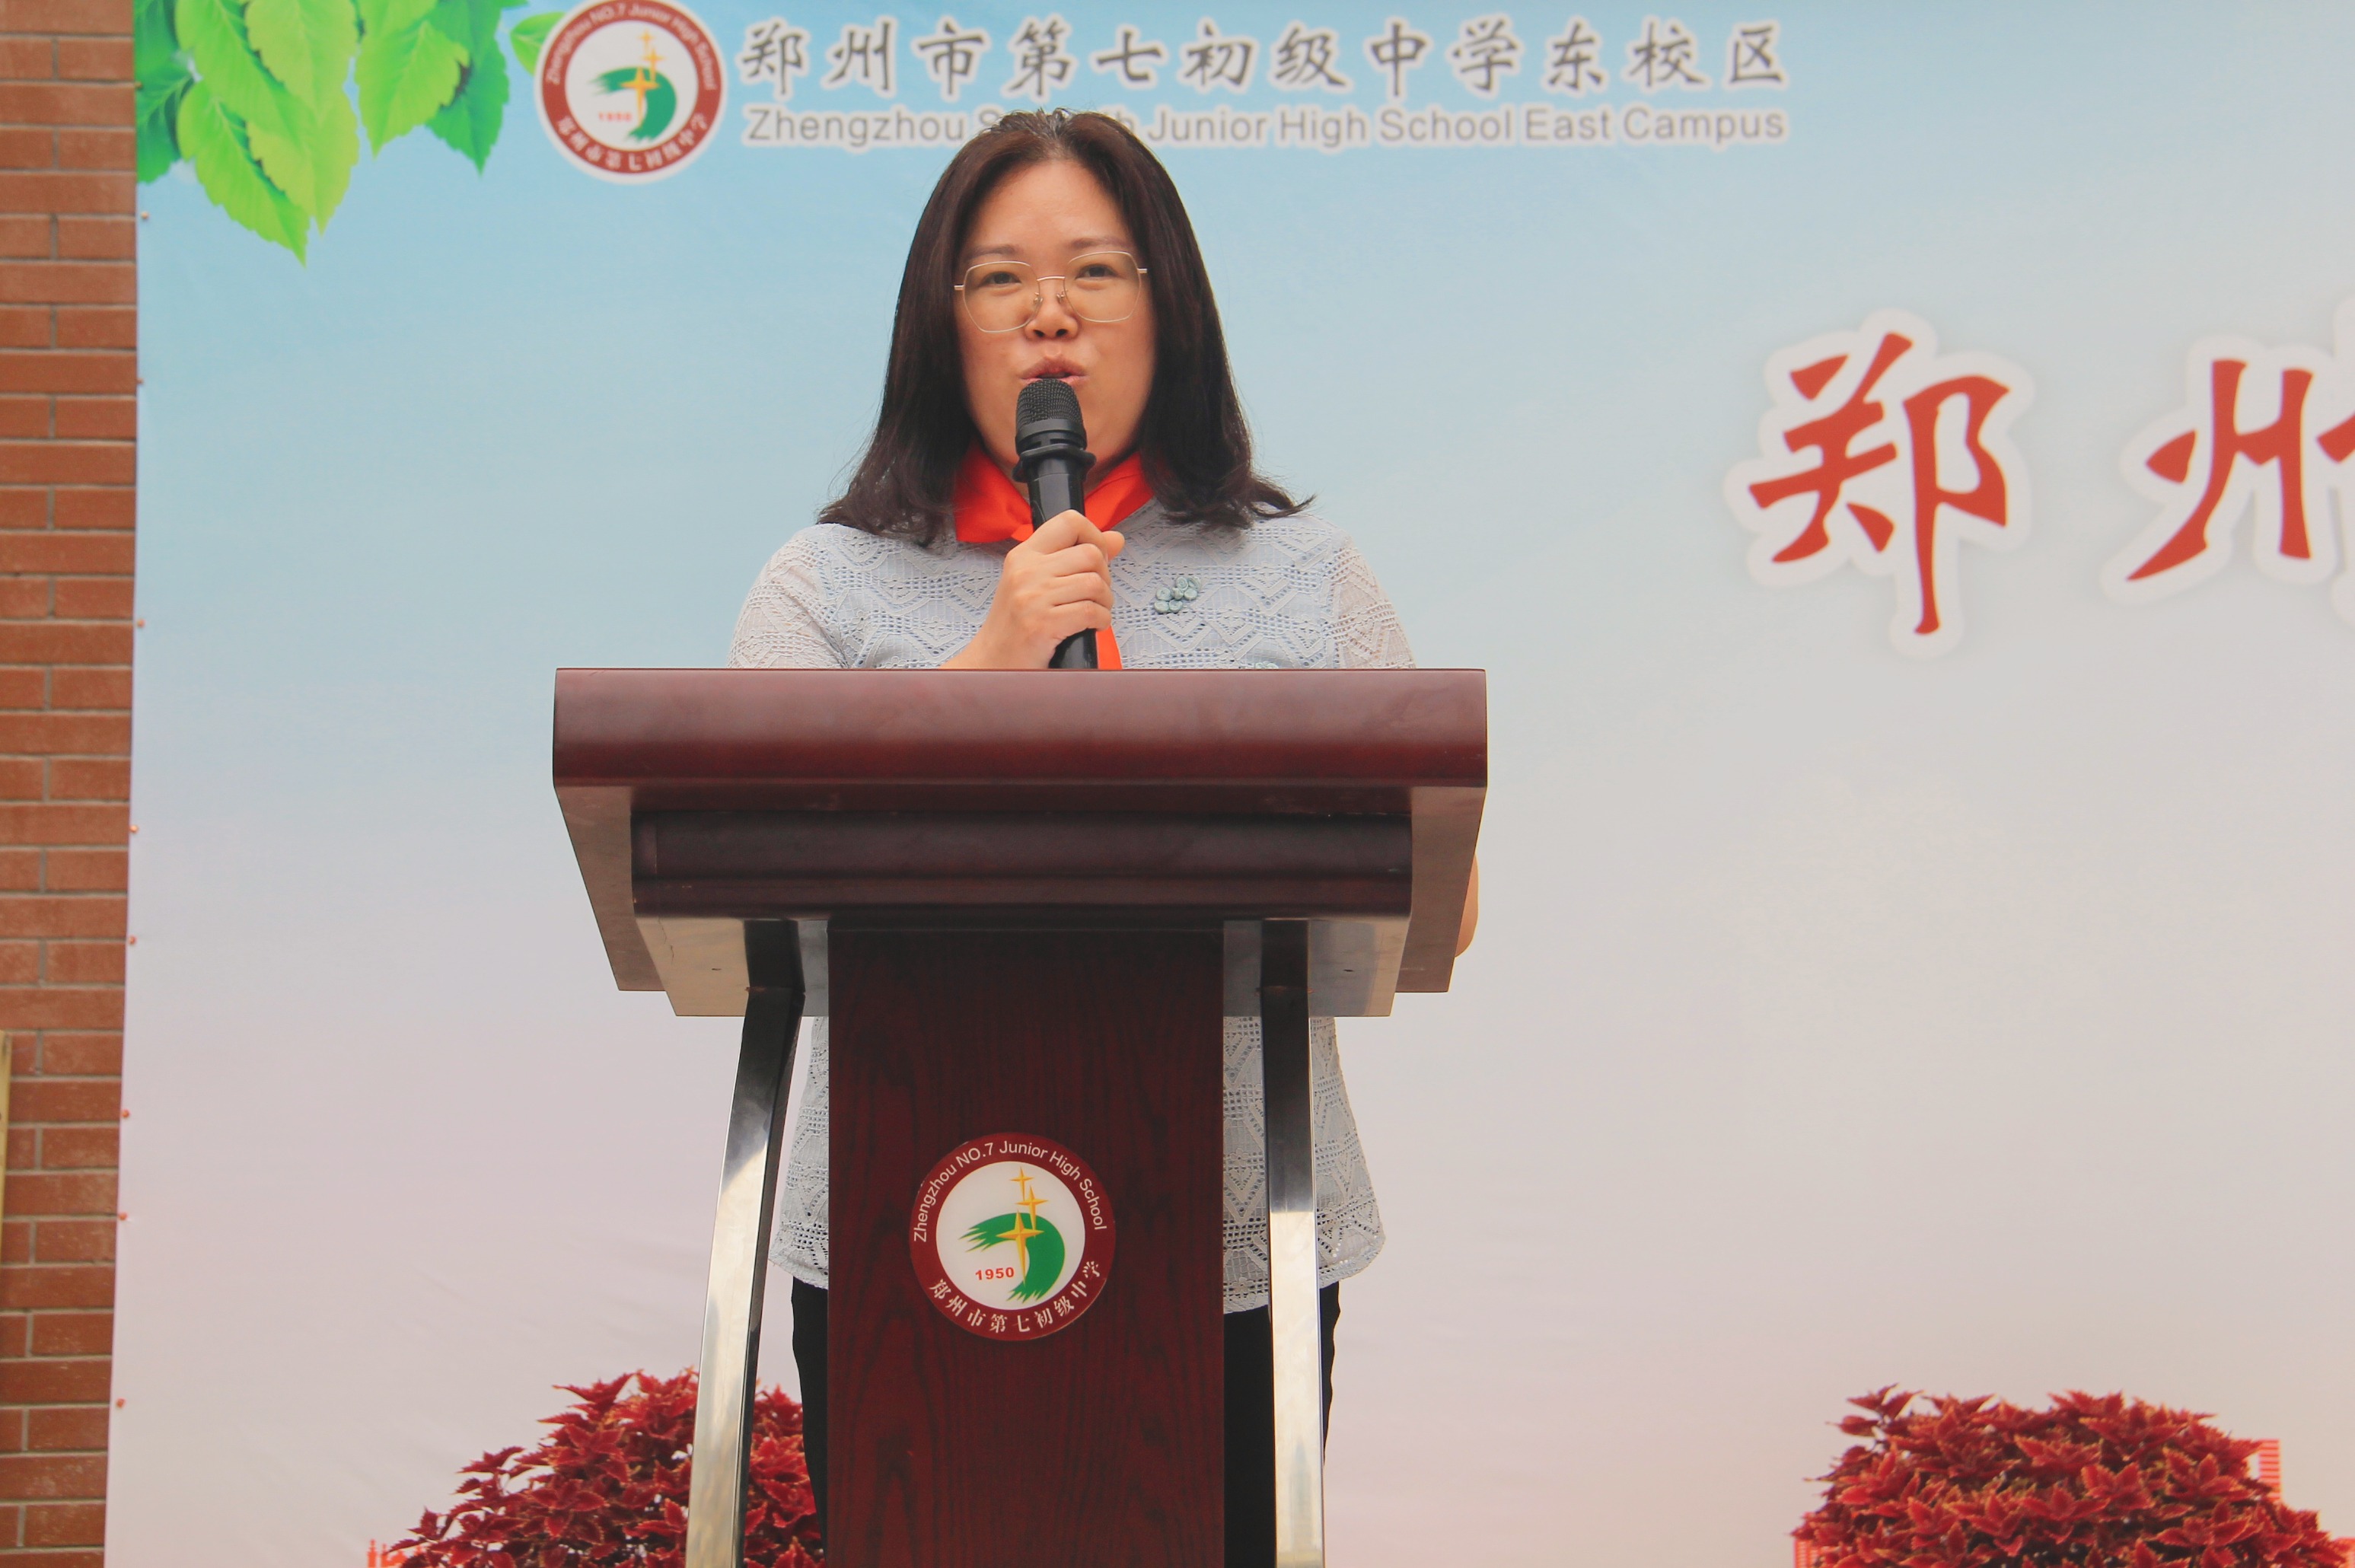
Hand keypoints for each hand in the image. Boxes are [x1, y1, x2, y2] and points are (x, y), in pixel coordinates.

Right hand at [942, 509, 1125, 668]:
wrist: (992, 663)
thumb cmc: (1016, 625)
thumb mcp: (1039, 583)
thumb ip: (1075, 557)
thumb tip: (1116, 538)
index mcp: (1024, 555)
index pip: (1069, 521)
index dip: (1094, 536)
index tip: (1097, 558)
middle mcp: (1026, 571)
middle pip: (1090, 554)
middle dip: (1105, 576)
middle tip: (1095, 594)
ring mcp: (1033, 597)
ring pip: (1094, 583)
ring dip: (1105, 602)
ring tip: (1093, 612)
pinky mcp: (1042, 624)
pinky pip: (1091, 612)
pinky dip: (1101, 621)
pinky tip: (1091, 627)